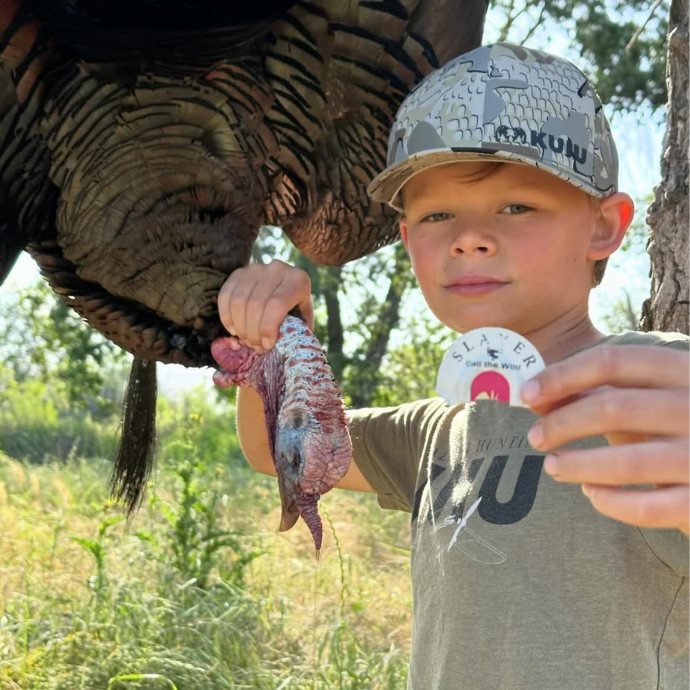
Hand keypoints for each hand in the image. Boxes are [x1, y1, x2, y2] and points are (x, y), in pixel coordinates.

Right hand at [217, 260, 313, 353]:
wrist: (287, 285)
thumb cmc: (296, 308)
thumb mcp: (303, 318)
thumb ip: (296, 331)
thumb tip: (285, 349)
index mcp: (298, 280)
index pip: (276, 305)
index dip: (268, 328)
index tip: (267, 345)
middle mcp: (277, 269)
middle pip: (255, 305)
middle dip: (252, 332)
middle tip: (256, 347)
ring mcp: (256, 268)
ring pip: (238, 302)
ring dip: (240, 327)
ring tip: (246, 340)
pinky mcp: (239, 272)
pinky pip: (225, 296)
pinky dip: (226, 317)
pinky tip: (234, 330)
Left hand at [520, 344, 688, 533]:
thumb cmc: (684, 427)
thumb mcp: (652, 400)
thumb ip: (601, 394)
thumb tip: (536, 395)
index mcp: (685, 371)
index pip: (612, 361)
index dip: (562, 375)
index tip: (527, 393)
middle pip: (614, 408)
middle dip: (563, 423)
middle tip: (536, 437)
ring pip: (627, 462)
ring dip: (578, 465)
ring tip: (553, 466)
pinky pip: (649, 507)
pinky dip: (611, 503)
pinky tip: (592, 495)